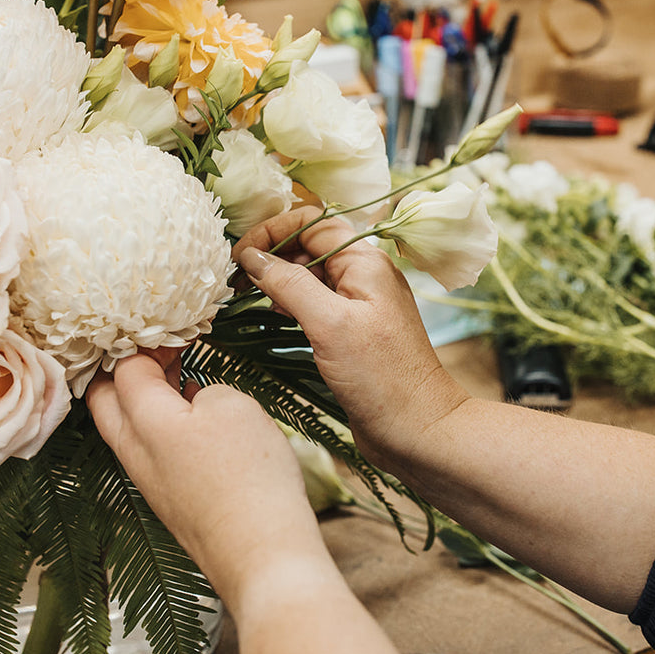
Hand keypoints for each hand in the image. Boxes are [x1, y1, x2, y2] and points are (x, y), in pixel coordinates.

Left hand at [85, 349, 329, 611]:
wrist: (261, 554)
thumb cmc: (248, 476)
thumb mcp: (232, 405)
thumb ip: (203, 389)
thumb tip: (194, 400)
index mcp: (142, 421)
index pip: (123, 366)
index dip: (147, 340)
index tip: (176, 330)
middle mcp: (133, 452)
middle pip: (105, 399)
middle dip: (127, 368)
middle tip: (164, 350)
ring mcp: (148, 481)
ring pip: (126, 428)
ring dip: (146, 398)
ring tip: (183, 377)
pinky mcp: (169, 501)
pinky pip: (151, 453)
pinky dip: (164, 426)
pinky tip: (199, 420)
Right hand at [232, 207, 467, 466]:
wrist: (418, 430)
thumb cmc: (381, 377)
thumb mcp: (329, 324)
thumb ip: (289, 284)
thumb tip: (252, 256)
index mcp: (366, 262)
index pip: (312, 223)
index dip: (272, 232)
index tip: (239, 256)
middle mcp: (365, 276)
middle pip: (309, 246)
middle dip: (272, 256)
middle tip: (236, 281)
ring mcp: (360, 305)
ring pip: (311, 276)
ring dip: (279, 281)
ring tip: (249, 298)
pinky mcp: (353, 332)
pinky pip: (317, 304)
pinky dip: (291, 305)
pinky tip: (274, 318)